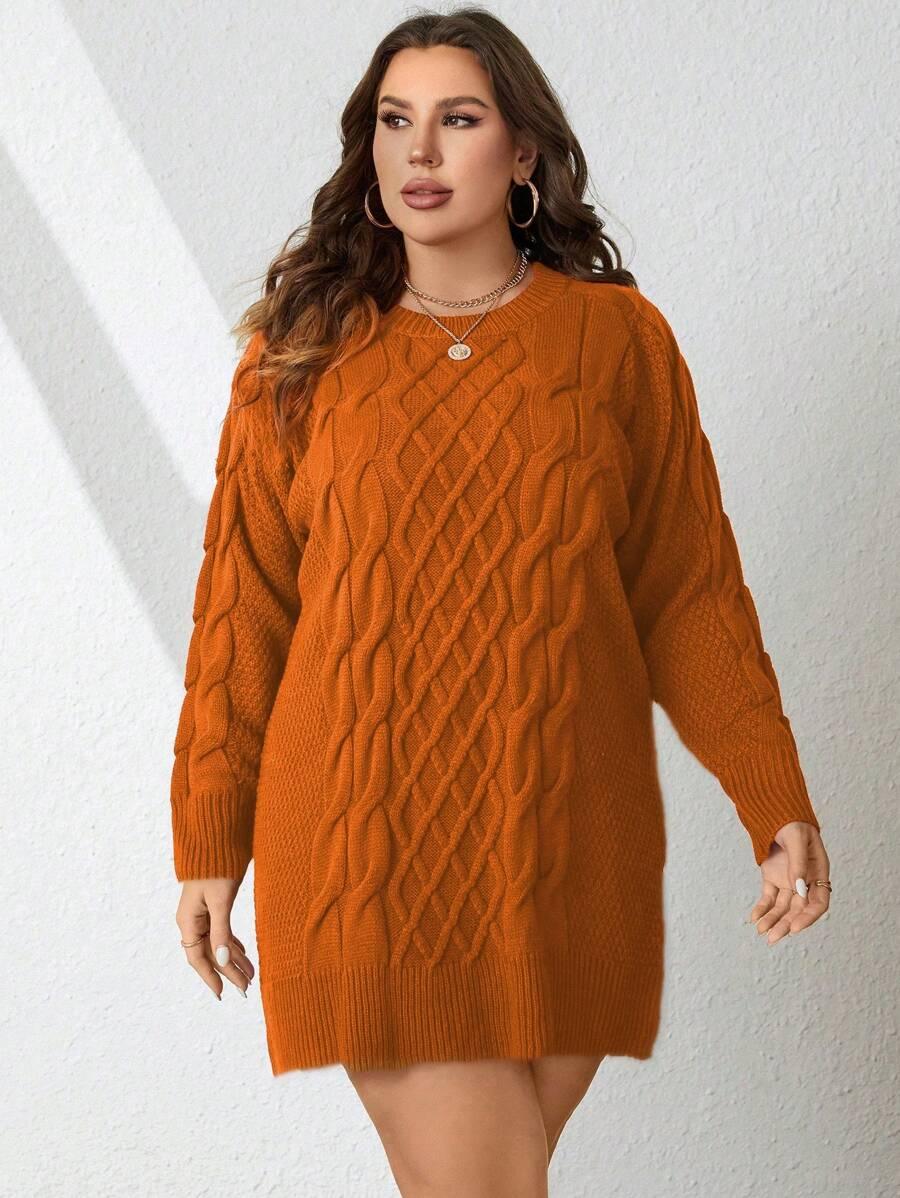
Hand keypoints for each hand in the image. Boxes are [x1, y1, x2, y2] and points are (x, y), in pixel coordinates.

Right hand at [176, 878, 255, 998]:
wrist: (215, 840)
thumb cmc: (216, 868)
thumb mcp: (220, 901)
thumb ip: (221, 932)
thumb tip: (224, 961)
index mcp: (188, 921)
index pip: (198, 958)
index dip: (211, 977)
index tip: (224, 993)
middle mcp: (191, 921)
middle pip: (209, 953)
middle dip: (228, 971)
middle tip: (247, 988)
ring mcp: (201, 914)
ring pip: (217, 944)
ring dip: (234, 959)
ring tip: (252, 974)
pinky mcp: (211, 907)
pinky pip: (221, 932)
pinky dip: (233, 944)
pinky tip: (243, 954)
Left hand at [747, 821, 830, 944]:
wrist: (774, 812)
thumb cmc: (792, 822)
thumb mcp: (797, 839)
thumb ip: (798, 864)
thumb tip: (799, 890)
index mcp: (818, 872)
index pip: (819, 902)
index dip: (809, 917)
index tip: (795, 928)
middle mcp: (805, 881)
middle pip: (798, 909)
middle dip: (786, 925)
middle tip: (773, 938)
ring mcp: (788, 880)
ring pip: (782, 907)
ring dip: (772, 920)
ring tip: (761, 931)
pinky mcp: (773, 878)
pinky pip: (768, 897)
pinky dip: (761, 908)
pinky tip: (754, 918)